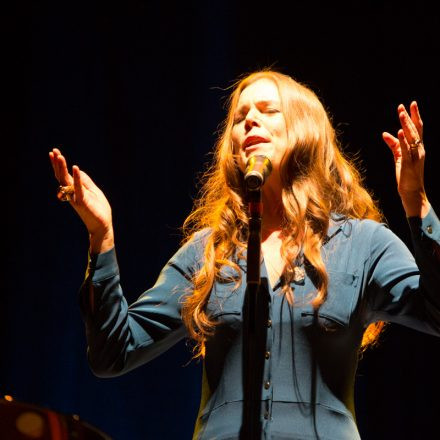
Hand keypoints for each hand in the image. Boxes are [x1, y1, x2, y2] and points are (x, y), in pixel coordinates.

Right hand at [49, 148, 113, 252]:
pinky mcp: (83, 202)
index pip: (64, 176)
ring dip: (63, 168)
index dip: (59, 165)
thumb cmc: (98, 209)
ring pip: (67, 182)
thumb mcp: (93, 191)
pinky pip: (79, 189)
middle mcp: (72, 193)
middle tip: (53, 151)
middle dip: (58, 164)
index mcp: (74, 190)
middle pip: (62, 177)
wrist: (102, 225)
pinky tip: (75, 168)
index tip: (54, 152)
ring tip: (60, 156)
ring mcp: (76, 197)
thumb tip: (77, 170)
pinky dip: (77, 178)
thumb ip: (86, 181)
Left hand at [382, 101, 429, 217]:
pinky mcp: (409, 163)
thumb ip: (394, 145)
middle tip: (402, 106)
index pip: (417, 128)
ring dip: (406, 125)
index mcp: (418, 147)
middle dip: (409, 117)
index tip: (410, 104)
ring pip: (411, 137)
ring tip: (401, 114)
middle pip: (415, 130)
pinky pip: (406, 149)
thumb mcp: (399, 157)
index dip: (414, 116)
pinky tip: (398, 132)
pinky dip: (402, 140)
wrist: (412, 191)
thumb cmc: (406, 174)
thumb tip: (385, 133)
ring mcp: (415, 156)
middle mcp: (419, 149)